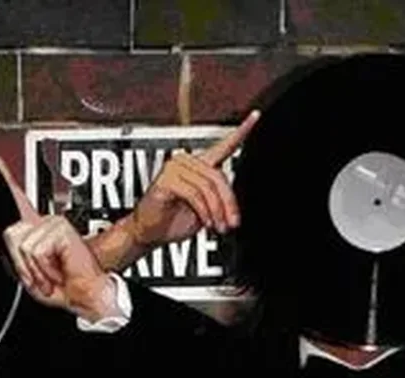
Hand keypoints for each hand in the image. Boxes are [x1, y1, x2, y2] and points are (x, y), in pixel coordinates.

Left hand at [0, 155, 120, 323]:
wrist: (87, 295)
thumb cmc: (65, 287)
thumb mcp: (31, 274)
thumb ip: (17, 256)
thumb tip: (10, 238)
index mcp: (37, 231)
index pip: (19, 201)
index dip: (7, 181)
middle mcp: (45, 223)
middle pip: (11, 234)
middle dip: (22, 263)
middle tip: (41, 274)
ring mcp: (54, 223)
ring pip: (23, 246)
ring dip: (35, 270)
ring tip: (51, 274)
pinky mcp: (61, 228)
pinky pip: (37, 251)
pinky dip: (45, 269)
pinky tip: (59, 270)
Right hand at [88, 112, 257, 273]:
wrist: (150, 233)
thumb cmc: (172, 221)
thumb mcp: (204, 211)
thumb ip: (219, 201)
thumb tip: (232, 205)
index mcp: (199, 165)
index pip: (223, 145)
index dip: (240, 131)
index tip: (255, 116)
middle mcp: (187, 161)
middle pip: (218, 176)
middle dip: (228, 203)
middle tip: (232, 223)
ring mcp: (175, 168)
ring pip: (208, 187)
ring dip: (216, 211)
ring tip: (218, 227)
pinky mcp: (166, 179)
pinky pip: (194, 194)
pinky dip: (203, 211)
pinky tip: (205, 222)